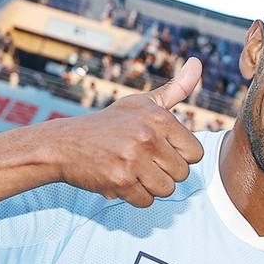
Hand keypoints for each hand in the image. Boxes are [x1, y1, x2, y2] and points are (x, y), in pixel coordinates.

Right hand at [48, 58, 204, 206]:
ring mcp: (133, 160)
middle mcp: (148, 136)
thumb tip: (198, 62)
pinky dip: (135, 196)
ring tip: (133, 170)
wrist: (65, 144)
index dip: (179, 155)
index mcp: (159, 117)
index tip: (160, 149)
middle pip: (182, 174)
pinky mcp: (120, 181)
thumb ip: (176, 89)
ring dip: (151, 186)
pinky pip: (146, 201)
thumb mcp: (141, 103)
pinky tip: (121, 179)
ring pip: (167, 190)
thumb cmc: (110, 124)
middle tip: (142, 161)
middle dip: (164, 172)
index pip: (195, 153)